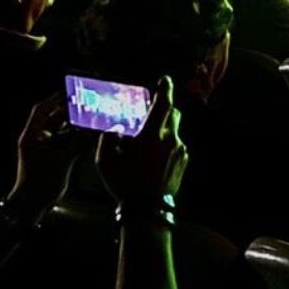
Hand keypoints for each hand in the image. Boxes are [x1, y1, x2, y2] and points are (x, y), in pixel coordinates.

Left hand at [8, 95, 90, 213]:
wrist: (32, 205)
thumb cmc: (41, 182)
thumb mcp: (62, 160)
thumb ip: (79, 142)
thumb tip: (94, 128)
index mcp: (32, 136)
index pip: (42, 110)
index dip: (56, 98)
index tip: (71, 90)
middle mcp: (37, 139)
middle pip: (53, 119)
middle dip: (70, 111)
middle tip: (87, 104)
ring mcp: (44, 149)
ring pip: (61, 131)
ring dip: (75, 125)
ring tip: (92, 118)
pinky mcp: (52, 158)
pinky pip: (65, 143)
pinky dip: (76, 138)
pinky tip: (90, 135)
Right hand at [96, 77, 188, 207]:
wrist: (148, 209)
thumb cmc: (125, 183)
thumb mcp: (105, 161)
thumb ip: (108, 139)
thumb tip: (116, 130)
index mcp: (153, 135)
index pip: (163, 104)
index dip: (164, 89)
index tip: (164, 80)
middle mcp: (170, 139)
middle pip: (173, 114)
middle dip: (164, 109)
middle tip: (151, 111)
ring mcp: (180, 151)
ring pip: (174, 131)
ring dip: (163, 130)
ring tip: (147, 142)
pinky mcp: (183, 162)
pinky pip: (176, 146)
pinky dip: (166, 145)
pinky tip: (153, 158)